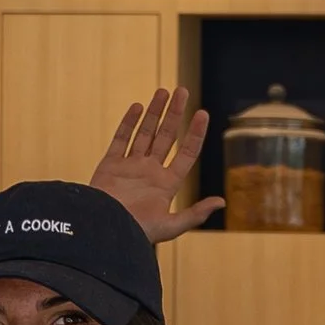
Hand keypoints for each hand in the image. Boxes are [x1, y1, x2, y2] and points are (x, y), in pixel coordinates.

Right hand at [89, 85, 223, 242]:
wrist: (102, 232)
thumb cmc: (136, 233)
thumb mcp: (170, 226)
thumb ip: (195, 214)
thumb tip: (222, 202)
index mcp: (166, 184)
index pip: (186, 153)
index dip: (195, 134)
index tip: (202, 113)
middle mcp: (150, 172)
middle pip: (166, 136)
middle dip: (174, 114)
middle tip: (182, 90)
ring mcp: (130, 167)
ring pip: (145, 133)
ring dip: (154, 112)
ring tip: (163, 91)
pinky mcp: (110, 165)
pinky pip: (121, 139)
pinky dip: (129, 123)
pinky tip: (138, 107)